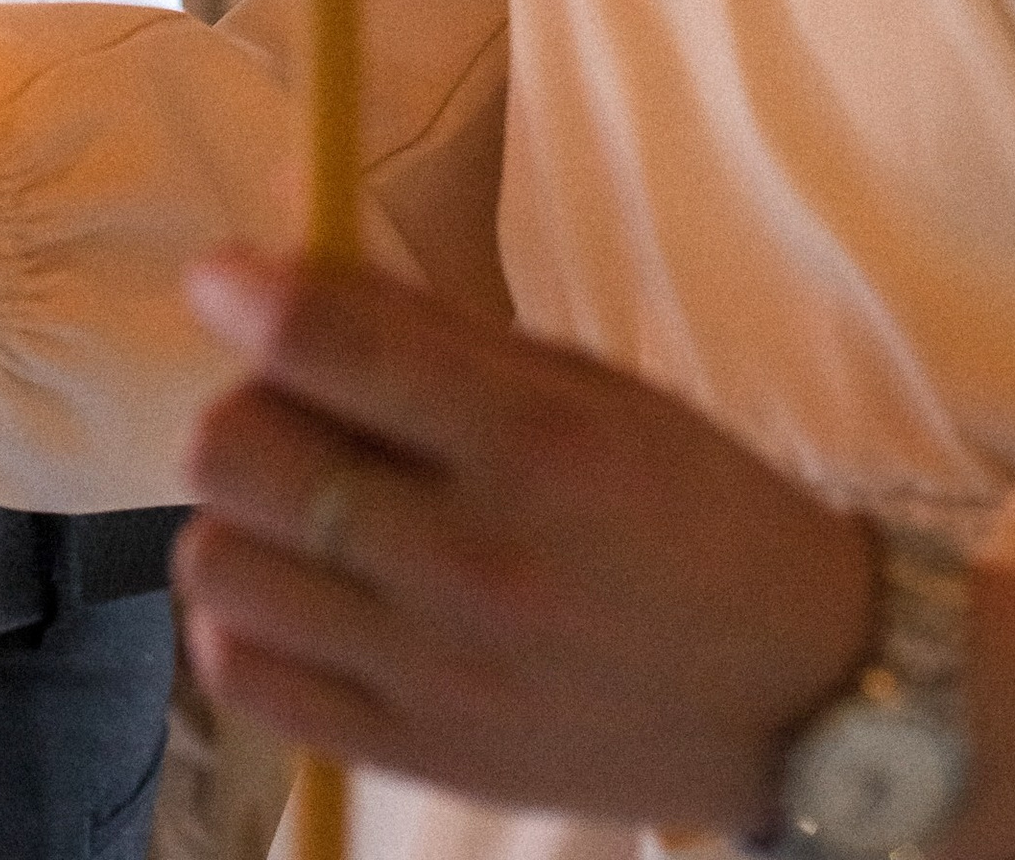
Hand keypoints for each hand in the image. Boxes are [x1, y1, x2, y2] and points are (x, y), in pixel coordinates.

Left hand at [178, 253, 1014, 857]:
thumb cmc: (692, 509)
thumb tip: (286, 257)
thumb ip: (431, 328)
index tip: (222, 276)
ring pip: (218, 561)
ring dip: (239, 512)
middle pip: (239, 450)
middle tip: (299, 405)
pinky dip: (242, 619)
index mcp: (530, 440)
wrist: (796, 695)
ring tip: (302, 503)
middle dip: (248, 399)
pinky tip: (300, 590)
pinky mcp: (417, 757)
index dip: (242, 292)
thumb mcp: (587, 388)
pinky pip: (245, 677)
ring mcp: (436, 671)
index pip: (324, 343)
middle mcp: (472, 558)